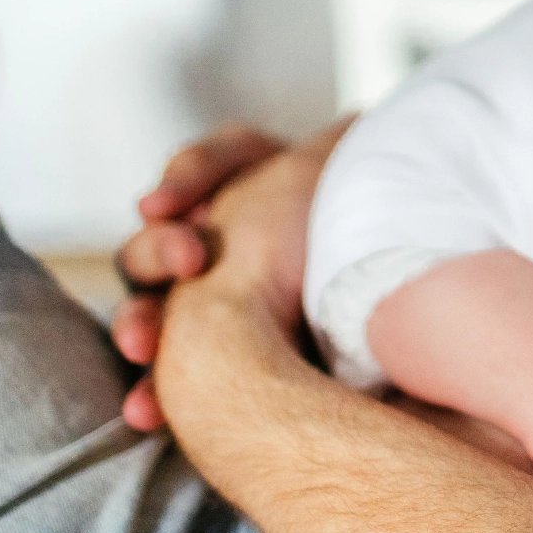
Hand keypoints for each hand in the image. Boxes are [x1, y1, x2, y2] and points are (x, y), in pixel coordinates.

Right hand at [114, 120, 349, 429]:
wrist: (394, 343)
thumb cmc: (372, 250)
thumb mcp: (358, 200)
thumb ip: (344, 157)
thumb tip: (361, 119)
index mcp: (254, 185)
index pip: (208, 164)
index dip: (190, 175)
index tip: (173, 199)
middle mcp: (215, 239)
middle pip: (162, 234)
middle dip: (160, 248)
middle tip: (187, 260)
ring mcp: (201, 302)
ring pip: (149, 306)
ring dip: (138, 322)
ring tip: (141, 343)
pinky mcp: (203, 358)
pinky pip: (168, 374)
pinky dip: (154, 392)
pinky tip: (145, 414)